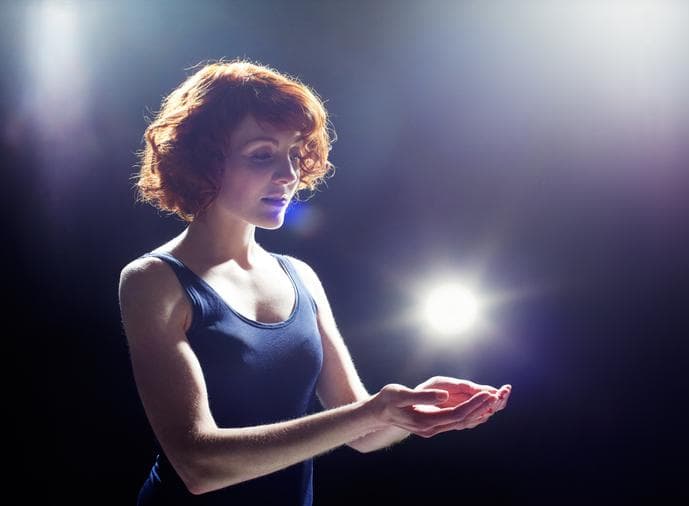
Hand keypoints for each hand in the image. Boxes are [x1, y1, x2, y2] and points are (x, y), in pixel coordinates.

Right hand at [367, 383, 498, 437]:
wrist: (377, 414)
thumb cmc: (387, 401)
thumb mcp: (402, 394)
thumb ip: (424, 396)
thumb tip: (444, 396)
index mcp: (426, 421)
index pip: (456, 415)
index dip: (473, 404)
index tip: (486, 394)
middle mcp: (432, 429)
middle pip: (462, 420)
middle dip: (480, 407)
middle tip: (496, 395)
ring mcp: (432, 429)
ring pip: (460, 423)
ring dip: (477, 412)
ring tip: (492, 401)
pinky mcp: (432, 425)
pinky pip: (454, 422)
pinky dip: (467, 415)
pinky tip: (476, 408)